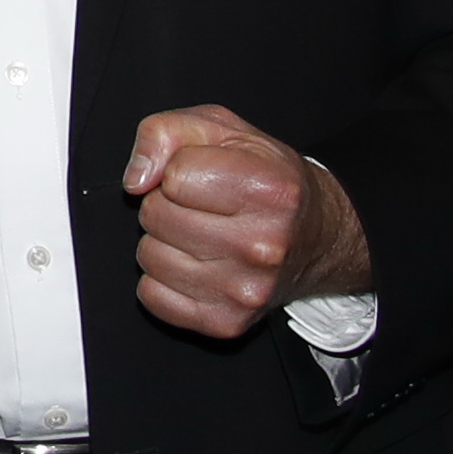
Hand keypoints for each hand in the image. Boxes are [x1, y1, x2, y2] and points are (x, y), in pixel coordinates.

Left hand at [123, 103, 367, 338]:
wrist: (316, 238)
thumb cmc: (268, 181)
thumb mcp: (223, 132)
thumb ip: (166, 133)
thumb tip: (136, 178)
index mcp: (269, 190)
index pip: (173, 176)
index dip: (178, 170)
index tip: (204, 176)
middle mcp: (262, 245)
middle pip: (156, 216)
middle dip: (167, 205)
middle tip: (203, 208)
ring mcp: (245, 290)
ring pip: (149, 257)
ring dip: (164, 242)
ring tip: (202, 235)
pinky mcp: (226, 321)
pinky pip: (151, 295)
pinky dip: (163, 279)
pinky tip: (197, 265)